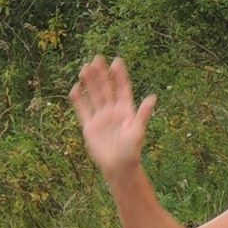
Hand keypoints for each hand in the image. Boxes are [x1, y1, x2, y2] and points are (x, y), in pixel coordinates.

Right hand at [69, 56, 155, 183]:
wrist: (118, 168)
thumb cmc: (132, 151)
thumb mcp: (138, 131)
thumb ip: (143, 114)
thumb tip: (153, 97)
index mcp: (126, 110)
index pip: (122, 88)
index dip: (119, 76)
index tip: (116, 61)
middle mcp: (113, 111)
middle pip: (106, 88)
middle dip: (101, 74)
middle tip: (96, 58)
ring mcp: (100, 117)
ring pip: (94, 96)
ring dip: (89, 82)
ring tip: (84, 67)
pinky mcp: (89, 126)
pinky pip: (83, 110)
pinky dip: (78, 100)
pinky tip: (75, 88)